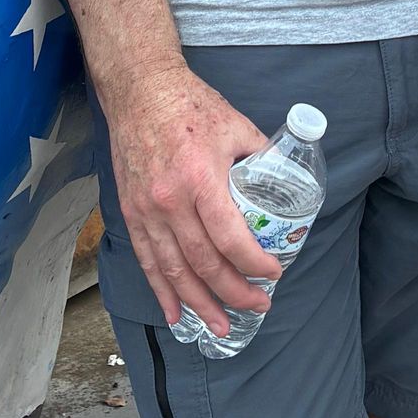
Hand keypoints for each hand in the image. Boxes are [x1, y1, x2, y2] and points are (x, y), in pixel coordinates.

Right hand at [100, 66, 276, 335]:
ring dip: (199, 303)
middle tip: (257, 305)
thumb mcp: (237, 126)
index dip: (254, 264)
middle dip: (233, 292)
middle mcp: (171, 201)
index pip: (230, 238)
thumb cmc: (191, 105)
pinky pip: (147, 261)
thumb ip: (262, 158)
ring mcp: (147, 210)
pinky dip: (161, 291)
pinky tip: (176, 313)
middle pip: (204, 263)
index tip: (273, 274)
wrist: (140, 90)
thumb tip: (286, 184)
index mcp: (201, 178)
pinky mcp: (131, 212)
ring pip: (174, 270)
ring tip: (220, 327)